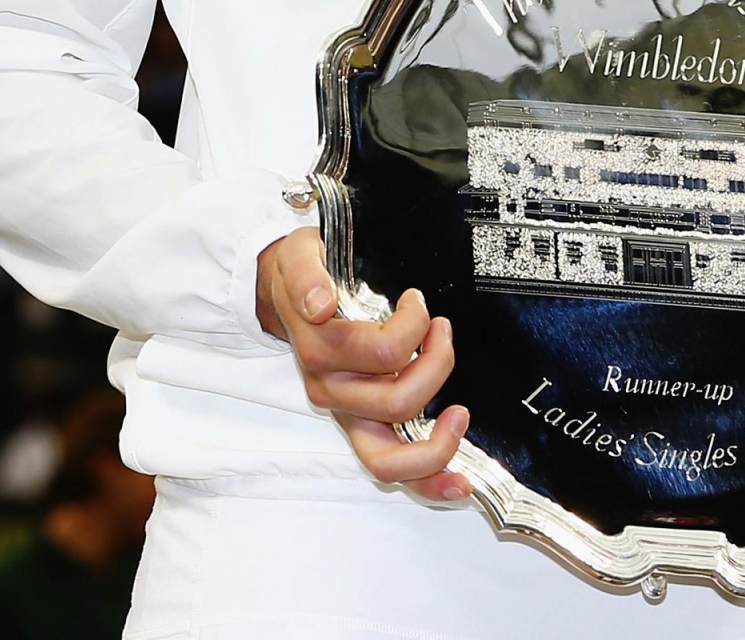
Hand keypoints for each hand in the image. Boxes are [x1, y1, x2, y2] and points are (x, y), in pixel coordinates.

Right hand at [256, 226, 467, 500]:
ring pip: (390, 456)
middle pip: (397, 403)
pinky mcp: (362, 428)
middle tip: (443, 331)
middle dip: (436, 367)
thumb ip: (307, 277)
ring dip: (438, 434)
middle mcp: (332, 391)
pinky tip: (460, 486)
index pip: (382, 353)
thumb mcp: (300, 257)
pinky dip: (427, 484)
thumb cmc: (305, 273)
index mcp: (320, 352)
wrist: (284, 292)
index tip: (416, 299)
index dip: (412, 327)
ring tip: (457, 403)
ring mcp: (347, 415)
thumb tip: (320, 305)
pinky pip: (391, 471)